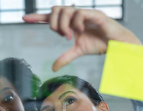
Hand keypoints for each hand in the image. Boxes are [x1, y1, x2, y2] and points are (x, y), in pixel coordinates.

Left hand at [23, 6, 141, 70]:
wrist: (118, 44)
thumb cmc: (99, 43)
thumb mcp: (78, 51)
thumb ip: (65, 57)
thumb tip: (53, 68)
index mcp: (70, 22)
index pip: (51, 17)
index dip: (37, 17)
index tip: (24, 18)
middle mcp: (76, 15)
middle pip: (55, 10)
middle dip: (54, 24)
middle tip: (62, 37)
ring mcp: (85, 13)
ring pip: (66, 10)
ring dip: (64, 25)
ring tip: (70, 36)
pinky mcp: (95, 14)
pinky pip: (79, 13)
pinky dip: (76, 23)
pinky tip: (80, 31)